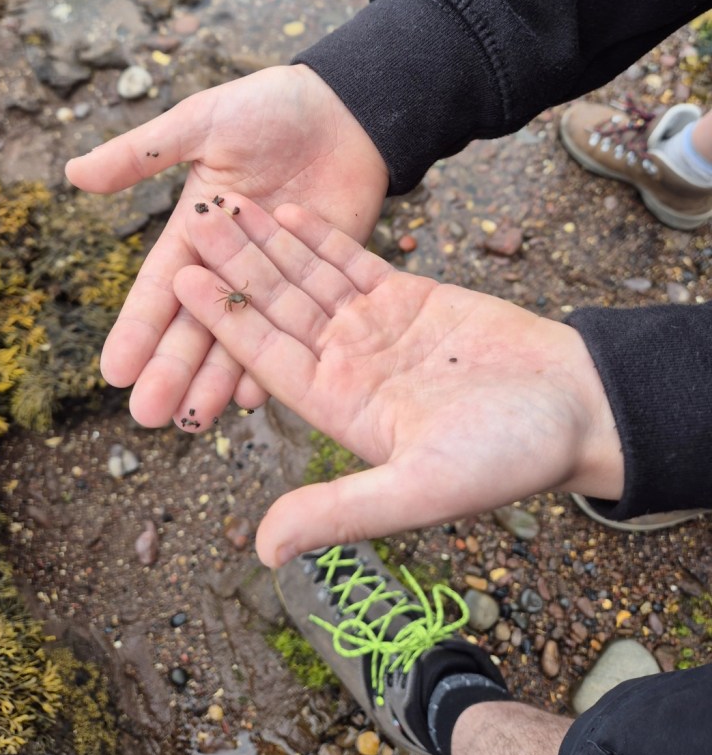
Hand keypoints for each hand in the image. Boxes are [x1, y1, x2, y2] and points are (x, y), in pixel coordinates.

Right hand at [64, 65, 387, 425]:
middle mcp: (233, 264)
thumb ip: (145, 152)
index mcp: (198, 231)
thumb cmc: (269, 108)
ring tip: (194, 420)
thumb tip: (73, 172)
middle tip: (147, 416)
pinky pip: (297, 328)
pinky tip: (258, 395)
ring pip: (242, 337)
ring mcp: (277, 278)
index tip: (112, 371)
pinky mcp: (323, 281)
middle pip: (197, 324)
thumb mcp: (201, 122)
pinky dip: (277, 360)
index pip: (161, 287)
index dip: (137, 327)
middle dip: (171, 368)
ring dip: (217, 379)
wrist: (347, 108)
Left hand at [172, 195, 623, 567]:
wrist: (574, 408)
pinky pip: (355, 262)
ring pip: (310, 278)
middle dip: (236, 266)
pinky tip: (288, 209)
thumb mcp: (421, 487)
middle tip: (194, 221)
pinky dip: (323, 237)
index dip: (223, 317)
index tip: (179, 281)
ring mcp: (377, 328)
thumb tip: (265, 549)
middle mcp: (348, 364)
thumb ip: (342, 511)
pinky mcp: (411, 298)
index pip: (266, 355)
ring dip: (269, 242)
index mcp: (340, 406)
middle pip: (279, 307)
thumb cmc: (508, 456)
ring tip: (229, 204)